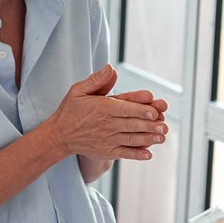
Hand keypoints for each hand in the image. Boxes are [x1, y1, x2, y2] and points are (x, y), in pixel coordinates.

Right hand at [46, 64, 167, 160]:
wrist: (59, 136)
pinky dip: (136, 154)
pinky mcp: (106, 151)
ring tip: (162, 137)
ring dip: (148, 139)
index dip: (140, 110)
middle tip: (164, 125)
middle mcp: (106, 125)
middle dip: (149, 125)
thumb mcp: (78, 90)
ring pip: (131, 139)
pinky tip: (149, 154)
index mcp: (102, 108)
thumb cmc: (71, 110)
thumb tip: (110, 67)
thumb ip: (96, 80)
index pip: (125, 109)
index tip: (154, 111)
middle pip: (131, 124)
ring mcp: (107, 140)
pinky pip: (124, 153)